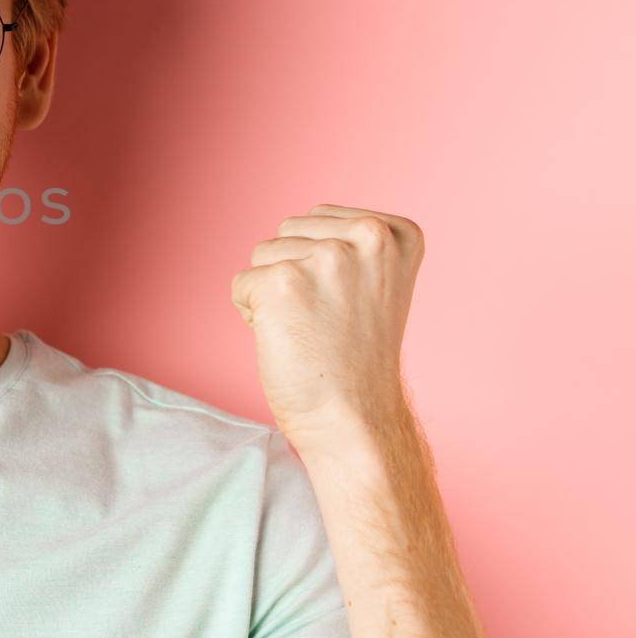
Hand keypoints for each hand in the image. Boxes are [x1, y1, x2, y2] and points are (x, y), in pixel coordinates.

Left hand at [230, 203, 424, 450]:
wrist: (356, 419)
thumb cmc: (357, 359)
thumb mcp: (375, 284)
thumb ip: (349, 245)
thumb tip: (299, 225)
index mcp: (395, 233)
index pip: (319, 218)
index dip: (319, 266)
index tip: (348, 304)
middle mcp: (369, 236)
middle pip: (288, 231)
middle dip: (294, 273)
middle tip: (326, 321)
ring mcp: (327, 258)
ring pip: (262, 254)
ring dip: (273, 293)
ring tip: (309, 330)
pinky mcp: (284, 282)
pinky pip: (241, 285)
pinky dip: (252, 314)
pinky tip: (288, 340)